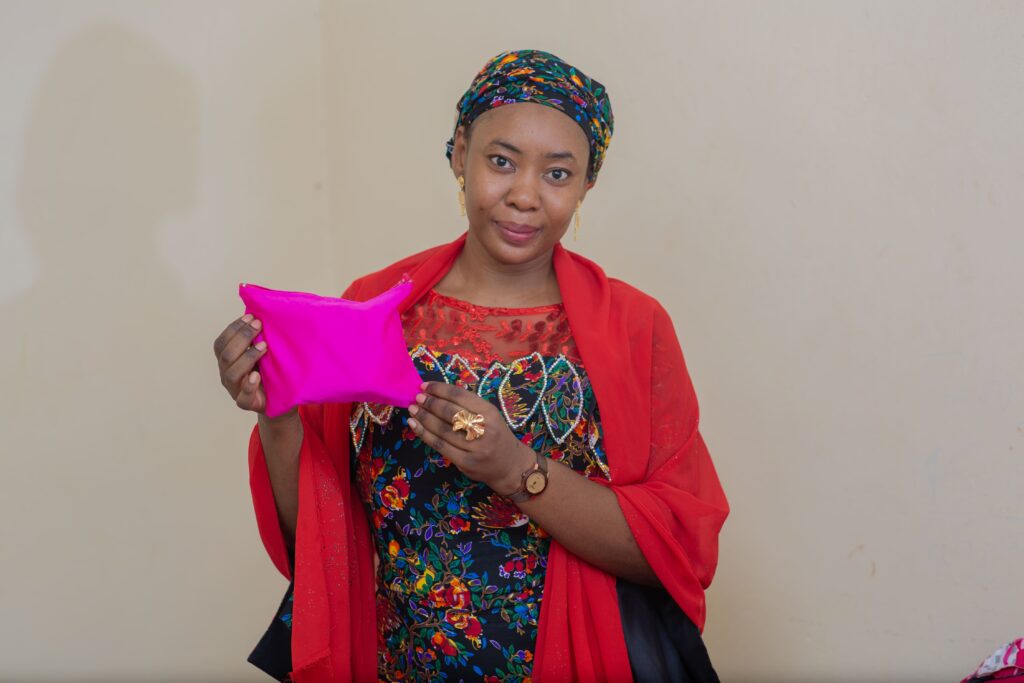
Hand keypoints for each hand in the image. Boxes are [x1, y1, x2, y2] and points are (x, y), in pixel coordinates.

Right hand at [212, 313, 296, 420]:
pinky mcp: (246, 403)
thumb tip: (263, 310)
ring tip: (264, 346)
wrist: (280, 399)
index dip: (234, 328)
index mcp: (227, 360)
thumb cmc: (269, 371)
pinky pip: (243, 397)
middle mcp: (226, 373)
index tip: (251, 317)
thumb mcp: (263, 352)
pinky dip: (249, 385)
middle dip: (242, 338)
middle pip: (226, 355)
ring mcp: (234, 389)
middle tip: (259, 326)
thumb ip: (258, 337)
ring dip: (248, 357)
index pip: (222, 342)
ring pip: (232, 373)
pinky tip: (257, 376)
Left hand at [406, 382, 533, 495]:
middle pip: (450, 413)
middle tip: (417, 397)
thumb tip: (437, 393)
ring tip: (413, 409)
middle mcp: (484, 429)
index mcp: (490, 413)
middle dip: (430, 403)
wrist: (510, 466)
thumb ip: (468, 405)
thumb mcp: (489, 416)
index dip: (439, 389)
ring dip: (424, 417)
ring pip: (442, 429)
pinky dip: (424, 434)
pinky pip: (440, 445)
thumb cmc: (496, 436)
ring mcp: (474, 447)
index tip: (424, 385)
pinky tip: (414, 425)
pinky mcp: (465, 462)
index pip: (460, 396)